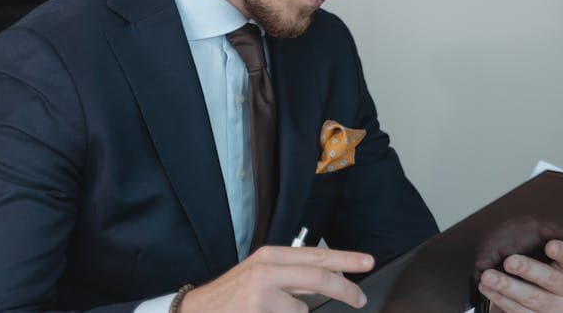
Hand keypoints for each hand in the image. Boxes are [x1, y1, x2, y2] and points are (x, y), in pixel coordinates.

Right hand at [180, 245, 373, 311]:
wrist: (194, 311)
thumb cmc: (232, 295)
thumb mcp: (261, 275)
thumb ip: (294, 277)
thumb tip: (331, 281)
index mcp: (270, 256)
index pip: (316, 255)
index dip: (346, 259)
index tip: (367, 262)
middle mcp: (266, 270)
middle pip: (319, 277)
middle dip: (345, 290)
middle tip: (360, 299)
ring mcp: (261, 294)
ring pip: (301, 309)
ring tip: (266, 311)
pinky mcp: (257, 312)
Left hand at [478, 240, 562, 312]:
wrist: (537, 304)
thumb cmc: (539, 274)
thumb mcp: (544, 259)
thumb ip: (539, 245)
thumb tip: (524, 227)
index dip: (562, 252)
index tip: (549, 245)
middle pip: (551, 279)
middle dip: (528, 269)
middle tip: (509, 261)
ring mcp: (556, 309)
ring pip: (532, 298)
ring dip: (507, 287)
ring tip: (488, 277)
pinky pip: (519, 312)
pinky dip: (500, 299)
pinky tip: (488, 289)